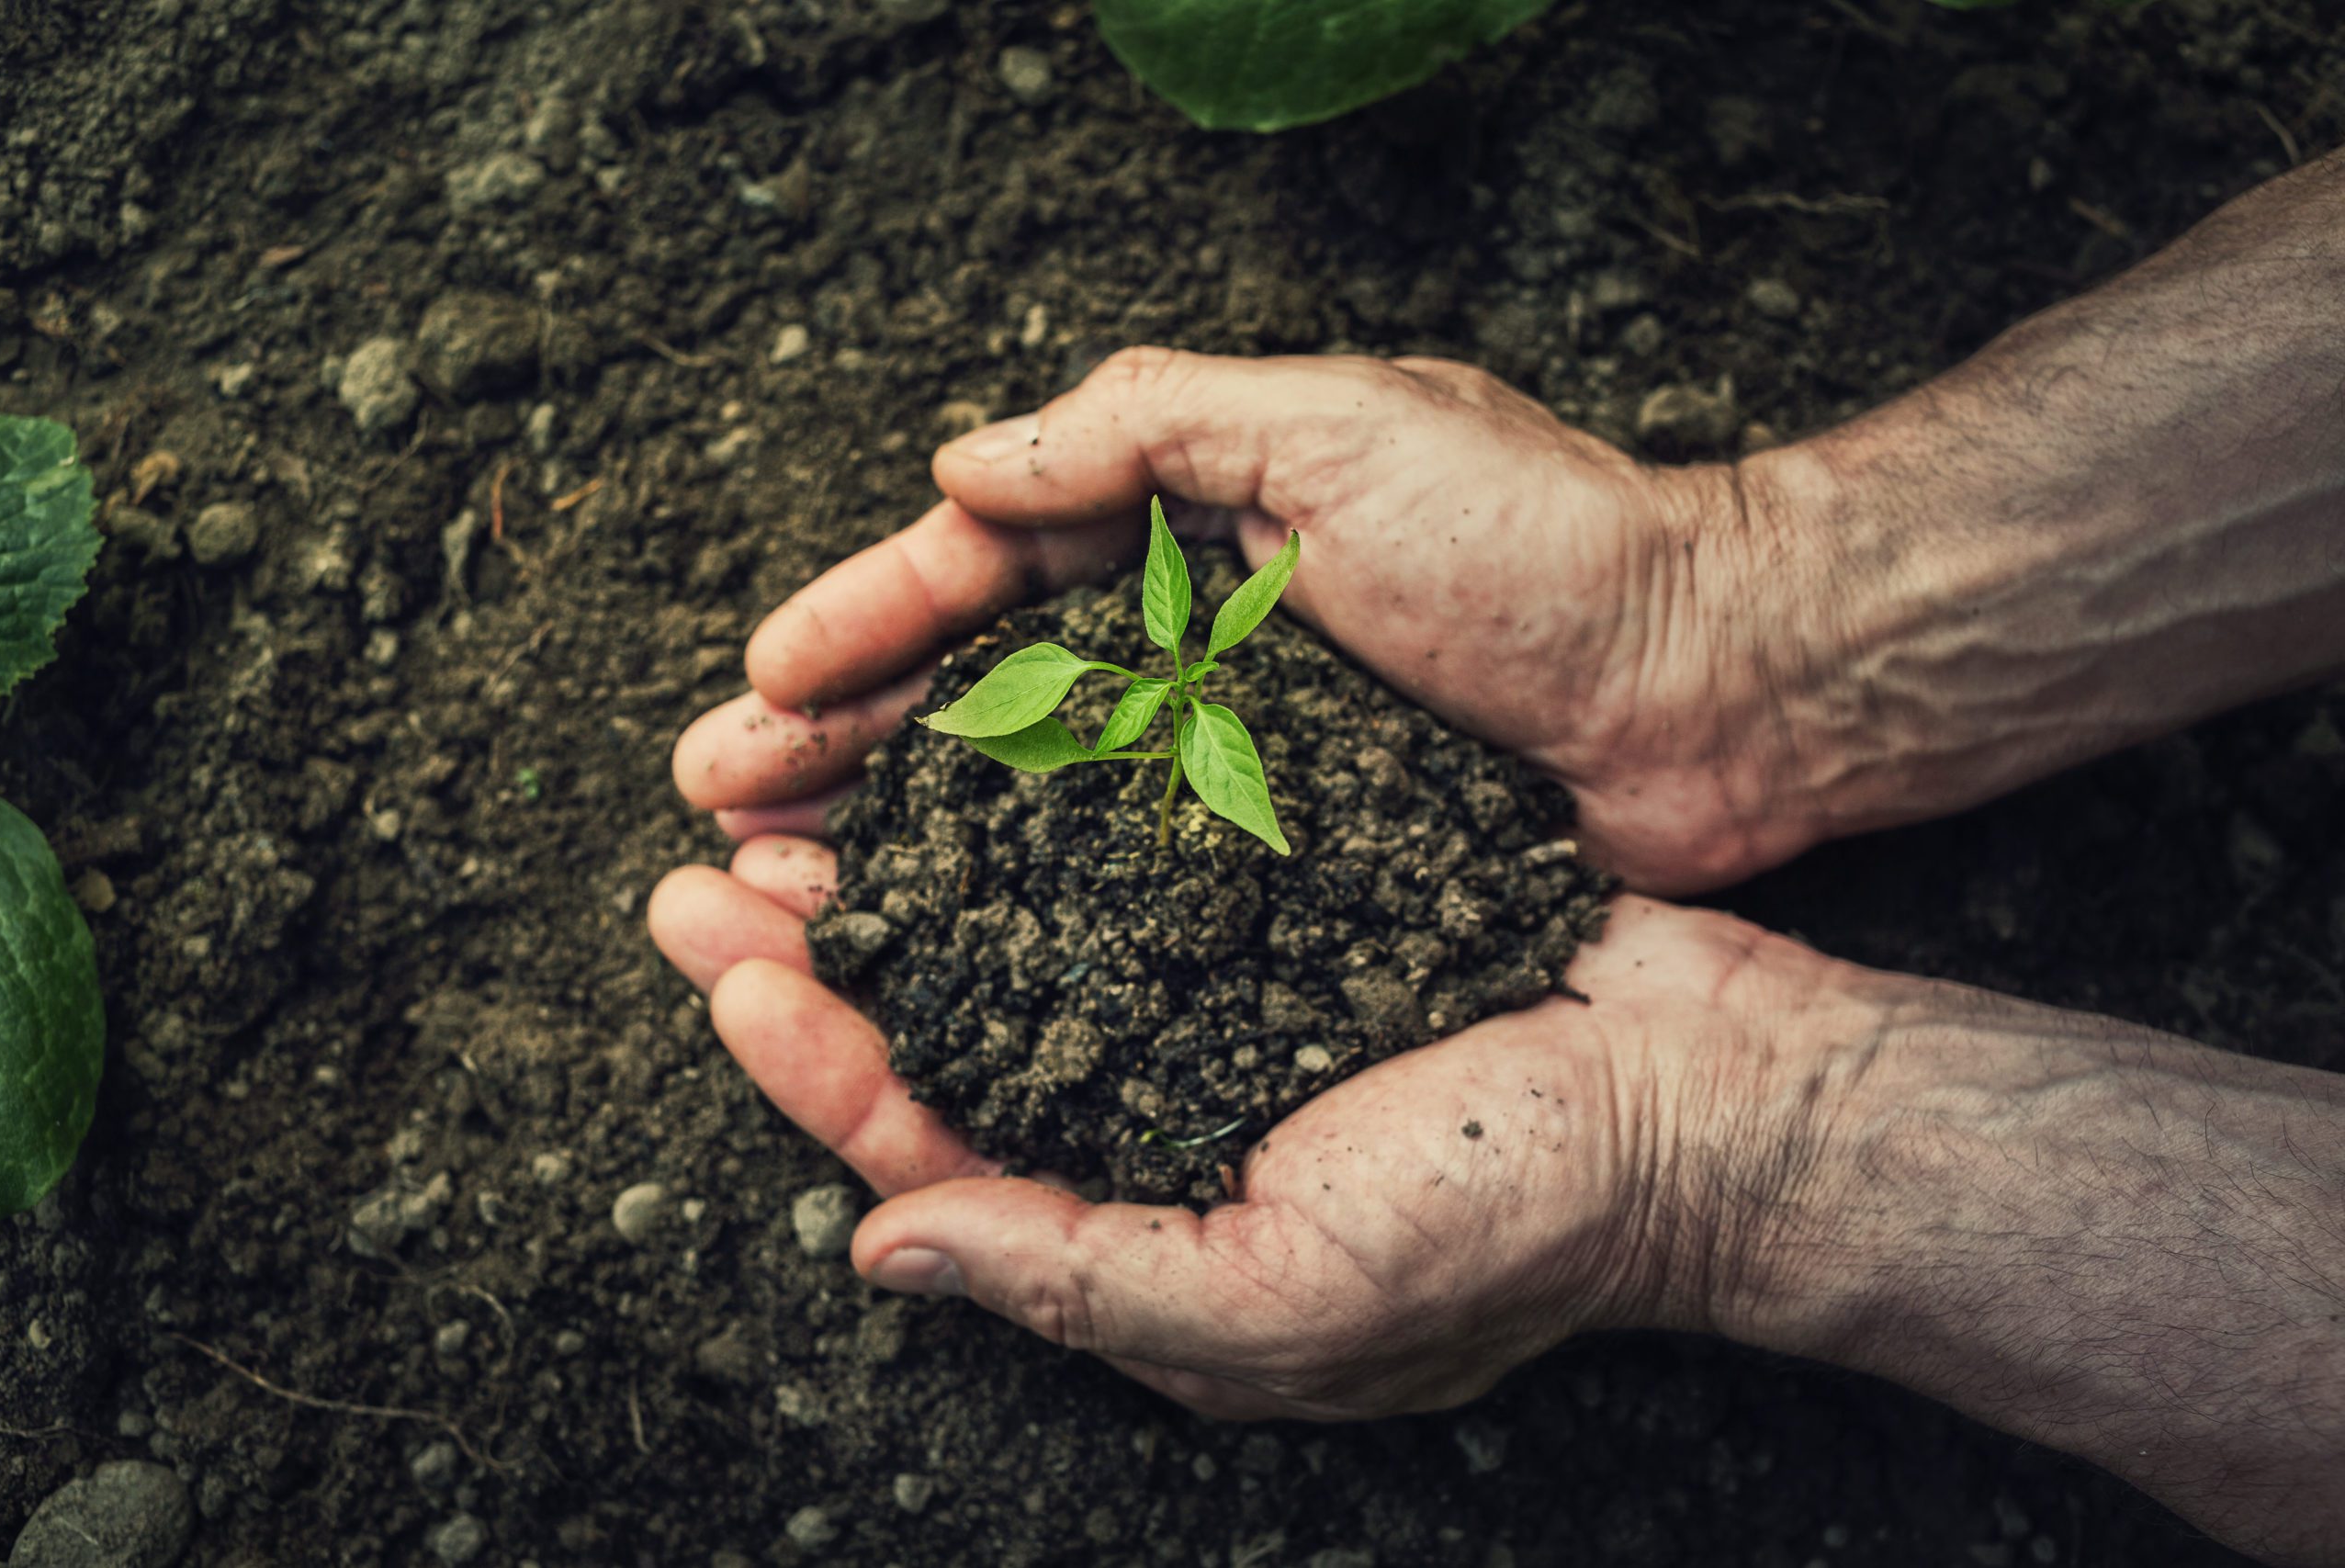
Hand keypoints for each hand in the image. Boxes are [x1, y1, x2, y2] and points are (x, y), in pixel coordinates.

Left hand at [649, 857, 1861, 1416]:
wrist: (1704, 1094)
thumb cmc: (1516, 1215)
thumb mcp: (1285, 1296)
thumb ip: (1075, 1276)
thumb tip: (881, 1254)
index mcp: (1136, 1230)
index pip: (928, 1145)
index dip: (808, 1056)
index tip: (716, 951)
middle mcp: (1156, 1120)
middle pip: (946, 1035)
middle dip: (815, 957)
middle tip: (701, 865)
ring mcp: (1218, 1011)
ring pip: (1018, 940)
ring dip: (907, 871)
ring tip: (801, 796)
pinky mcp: (1279, 914)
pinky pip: (1128, 867)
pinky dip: (1041, 818)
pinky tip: (978, 752)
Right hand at [670, 347, 1841, 894]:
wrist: (1726, 688)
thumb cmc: (1551, 545)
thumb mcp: (1341, 425)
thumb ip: (1148, 423)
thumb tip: (959, 463)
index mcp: (1190, 529)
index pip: (985, 568)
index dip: (866, 623)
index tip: (765, 678)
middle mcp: (1192, 650)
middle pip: (975, 697)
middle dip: (841, 742)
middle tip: (719, 801)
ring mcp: (1235, 767)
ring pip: (1028, 804)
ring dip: (899, 836)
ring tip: (778, 882)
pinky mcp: (1290, 867)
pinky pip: (1129, 890)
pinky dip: (1030, 915)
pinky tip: (943, 955)